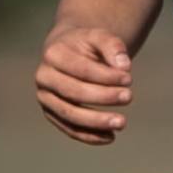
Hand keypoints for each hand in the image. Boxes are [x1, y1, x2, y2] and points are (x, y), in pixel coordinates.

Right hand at [37, 27, 134, 143]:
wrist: (68, 52)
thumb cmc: (87, 44)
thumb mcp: (100, 36)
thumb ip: (113, 46)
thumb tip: (124, 66)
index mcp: (53, 54)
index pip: (81, 69)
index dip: (106, 76)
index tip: (129, 78)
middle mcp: (44, 77)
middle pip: (74, 93)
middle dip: (103, 97)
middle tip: (129, 97)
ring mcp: (45, 98)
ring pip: (70, 115)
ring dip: (96, 122)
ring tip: (121, 123)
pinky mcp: (51, 114)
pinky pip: (69, 129)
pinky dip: (90, 136)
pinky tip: (110, 137)